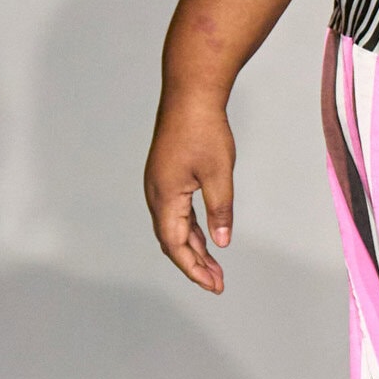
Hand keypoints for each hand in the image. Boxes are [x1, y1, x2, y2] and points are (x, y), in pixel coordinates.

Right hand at [144, 90, 236, 292]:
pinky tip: (207, 238)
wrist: (190, 94)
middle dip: (194, 264)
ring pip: (174, 227)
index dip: (194, 268)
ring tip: (214, 268)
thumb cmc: (204, 130)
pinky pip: (177, 212)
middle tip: (217, 283)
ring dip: (194, 248)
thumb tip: (221, 243)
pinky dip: (192, 229)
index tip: (213, 285)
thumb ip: (220, 211)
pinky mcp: (168, 177)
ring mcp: (160, 185)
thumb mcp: (218, 174)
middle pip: (172, 240)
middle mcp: (156, 194)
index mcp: (165, 196)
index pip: (176, 244)